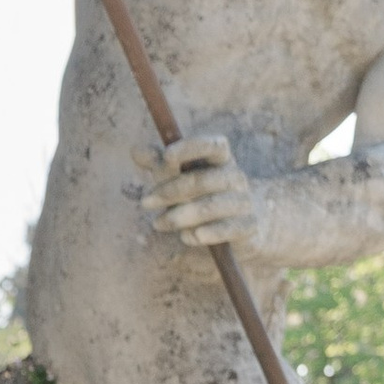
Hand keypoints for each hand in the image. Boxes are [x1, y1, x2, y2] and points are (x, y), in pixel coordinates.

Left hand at [139, 132, 259, 249]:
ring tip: (158, 224)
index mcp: (222, 161)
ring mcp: (244, 201)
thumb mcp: (183, 180)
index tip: (167, 156)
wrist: (245, 226)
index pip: (213, 145)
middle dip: (171, 190)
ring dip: (181, 215)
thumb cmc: (205, 197)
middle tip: (145, 202)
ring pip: (212, 205)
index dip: (191, 148)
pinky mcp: (248, 226)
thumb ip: (161, 167)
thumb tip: (135, 150)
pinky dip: (206, 234)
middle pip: (204, 179)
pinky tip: (186, 238)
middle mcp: (236, 177)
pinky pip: (228, 229)